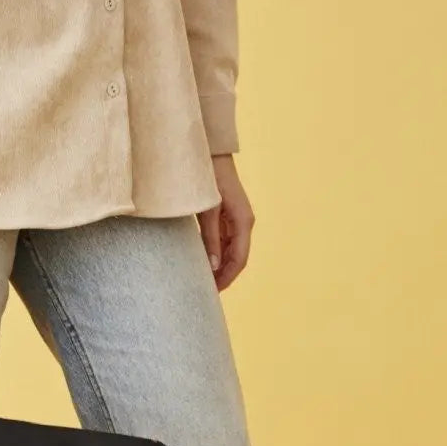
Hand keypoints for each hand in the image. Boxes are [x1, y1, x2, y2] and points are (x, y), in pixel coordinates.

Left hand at [197, 154, 254, 291]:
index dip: (226, 278)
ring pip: (230, 251)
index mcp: (243, 221)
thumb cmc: (209, 177)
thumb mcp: (207, 210)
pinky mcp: (227, 215)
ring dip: (219, 267)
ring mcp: (236, 219)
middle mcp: (243, 222)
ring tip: (203, 281)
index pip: (239, 259)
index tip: (212, 292)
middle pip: (236, 258)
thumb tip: (214, 266)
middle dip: (223, 276)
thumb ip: (210, 237)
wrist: (210, 152)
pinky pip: (224, 241)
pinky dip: (216, 254)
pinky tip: (203, 262)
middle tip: (204, 292)